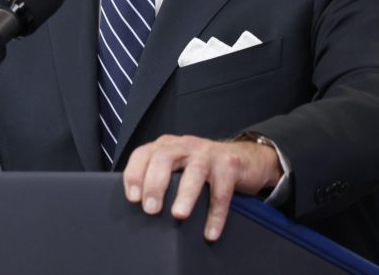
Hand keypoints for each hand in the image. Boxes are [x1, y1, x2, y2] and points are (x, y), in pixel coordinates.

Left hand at [121, 134, 282, 240]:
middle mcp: (184, 146)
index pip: (143, 154)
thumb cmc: (204, 167)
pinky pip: (222, 191)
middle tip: (151, 209)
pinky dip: (216, 214)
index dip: (134, 174)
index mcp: (167, 146)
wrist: (245, 158)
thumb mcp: (179, 166)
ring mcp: (208, 154)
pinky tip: (210, 233)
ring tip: (178, 215)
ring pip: (194, 172)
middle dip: (154, 184)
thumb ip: (162, 176)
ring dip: (185, 195)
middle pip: (164, 159)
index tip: (132, 198)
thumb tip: (142, 206)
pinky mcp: (229, 165)